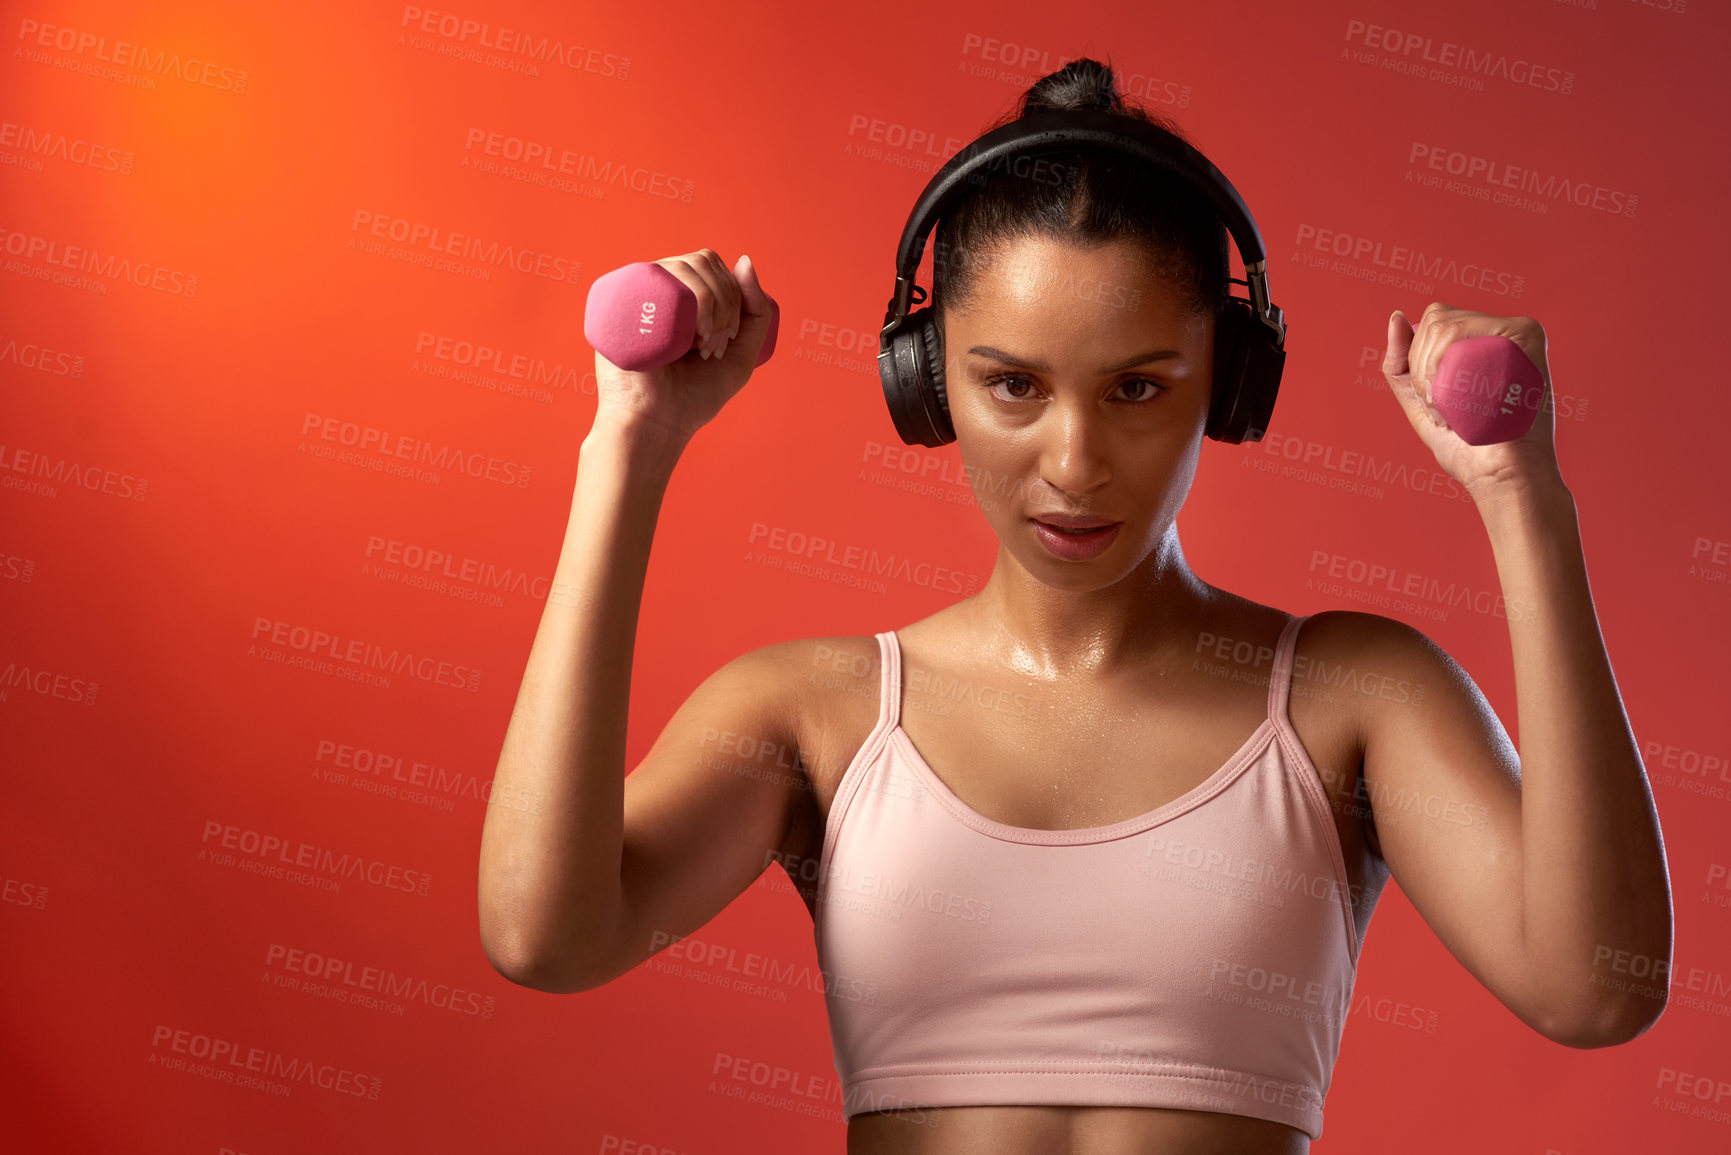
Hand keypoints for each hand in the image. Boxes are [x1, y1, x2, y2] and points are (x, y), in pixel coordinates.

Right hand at [593, 248, 772, 445]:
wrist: (655, 424)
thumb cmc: (693, 396)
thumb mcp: (741, 355)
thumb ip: (756, 311)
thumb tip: (744, 260)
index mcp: (684, 299)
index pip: (715, 267)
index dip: (733, 295)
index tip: (728, 338)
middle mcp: (661, 292)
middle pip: (703, 260)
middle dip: (725, 299)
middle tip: (716, 342)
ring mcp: (639, 294)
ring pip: (685, 265)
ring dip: (710, 302)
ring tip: (702, 343)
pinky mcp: (619, 303)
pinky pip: (657, 278)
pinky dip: (687, 303)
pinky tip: (687, 336)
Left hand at [1381, 302, 1562, 500]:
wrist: (1500, 474)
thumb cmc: (1466, 446)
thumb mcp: (1421, 402)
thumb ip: (1402, 363)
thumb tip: (1395, 316)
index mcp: (1481, 344)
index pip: (1434, 323)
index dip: (1421, 362)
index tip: (1438, 402)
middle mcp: (1500, 333)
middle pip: (1435, 319)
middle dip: (1423, 369)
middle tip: (1447, 409)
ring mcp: (1514, 332)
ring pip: (1442, 325)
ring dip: (1432, 375)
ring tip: (1456, 408)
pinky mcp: (1525, 335)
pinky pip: (1460, 331)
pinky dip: (1445, 370)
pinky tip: (1463, 400)